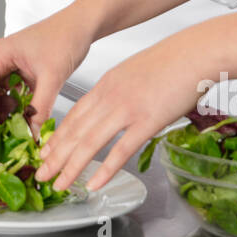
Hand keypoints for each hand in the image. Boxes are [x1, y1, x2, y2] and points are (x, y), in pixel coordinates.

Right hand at [0, 10, 91, 138]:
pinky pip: (4, 97)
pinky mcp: (15, 74)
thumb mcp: (53, 75)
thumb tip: (31, 134)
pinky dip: (7, 112)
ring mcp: (4, 67)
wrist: (81, 24)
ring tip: (3, 138)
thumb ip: (40, 106)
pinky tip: (16, 124)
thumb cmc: (65, 38)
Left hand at [35, 34, 205, 193]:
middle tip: (40, 173)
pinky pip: (121, 150)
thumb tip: (115, 108)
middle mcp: (110, 96)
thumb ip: (121, 90)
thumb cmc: (173, 62)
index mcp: (106, 84)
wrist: (196, 51)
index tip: (45, 151)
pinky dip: (104, 170)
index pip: (73, 114)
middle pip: (75, 131)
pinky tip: (93, 183)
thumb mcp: (135, 71)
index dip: (57, 136)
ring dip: (71, 167)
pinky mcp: (147, 121)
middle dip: (54, 156)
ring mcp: (127, 109)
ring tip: (59, 184)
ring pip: (90, 142)